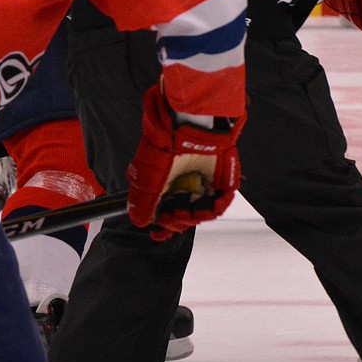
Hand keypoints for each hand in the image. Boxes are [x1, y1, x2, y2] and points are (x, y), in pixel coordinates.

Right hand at [127, 88, 243, 239]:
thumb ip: (143, 203)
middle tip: (173, 215)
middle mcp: (184, 186)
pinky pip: (220, 203)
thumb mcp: (147, 179)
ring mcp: (203, 184)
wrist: (190, 127)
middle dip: (176, 221)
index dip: (162, 226)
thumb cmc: (166, 147)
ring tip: (187, 209)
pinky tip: (206, 206)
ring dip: (193, 217)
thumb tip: (139, 222)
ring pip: (201, 214)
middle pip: (182, 218)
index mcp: (166, 185)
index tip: (158, 234)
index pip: (165, 213)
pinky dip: (214, 208)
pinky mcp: (221, 181)